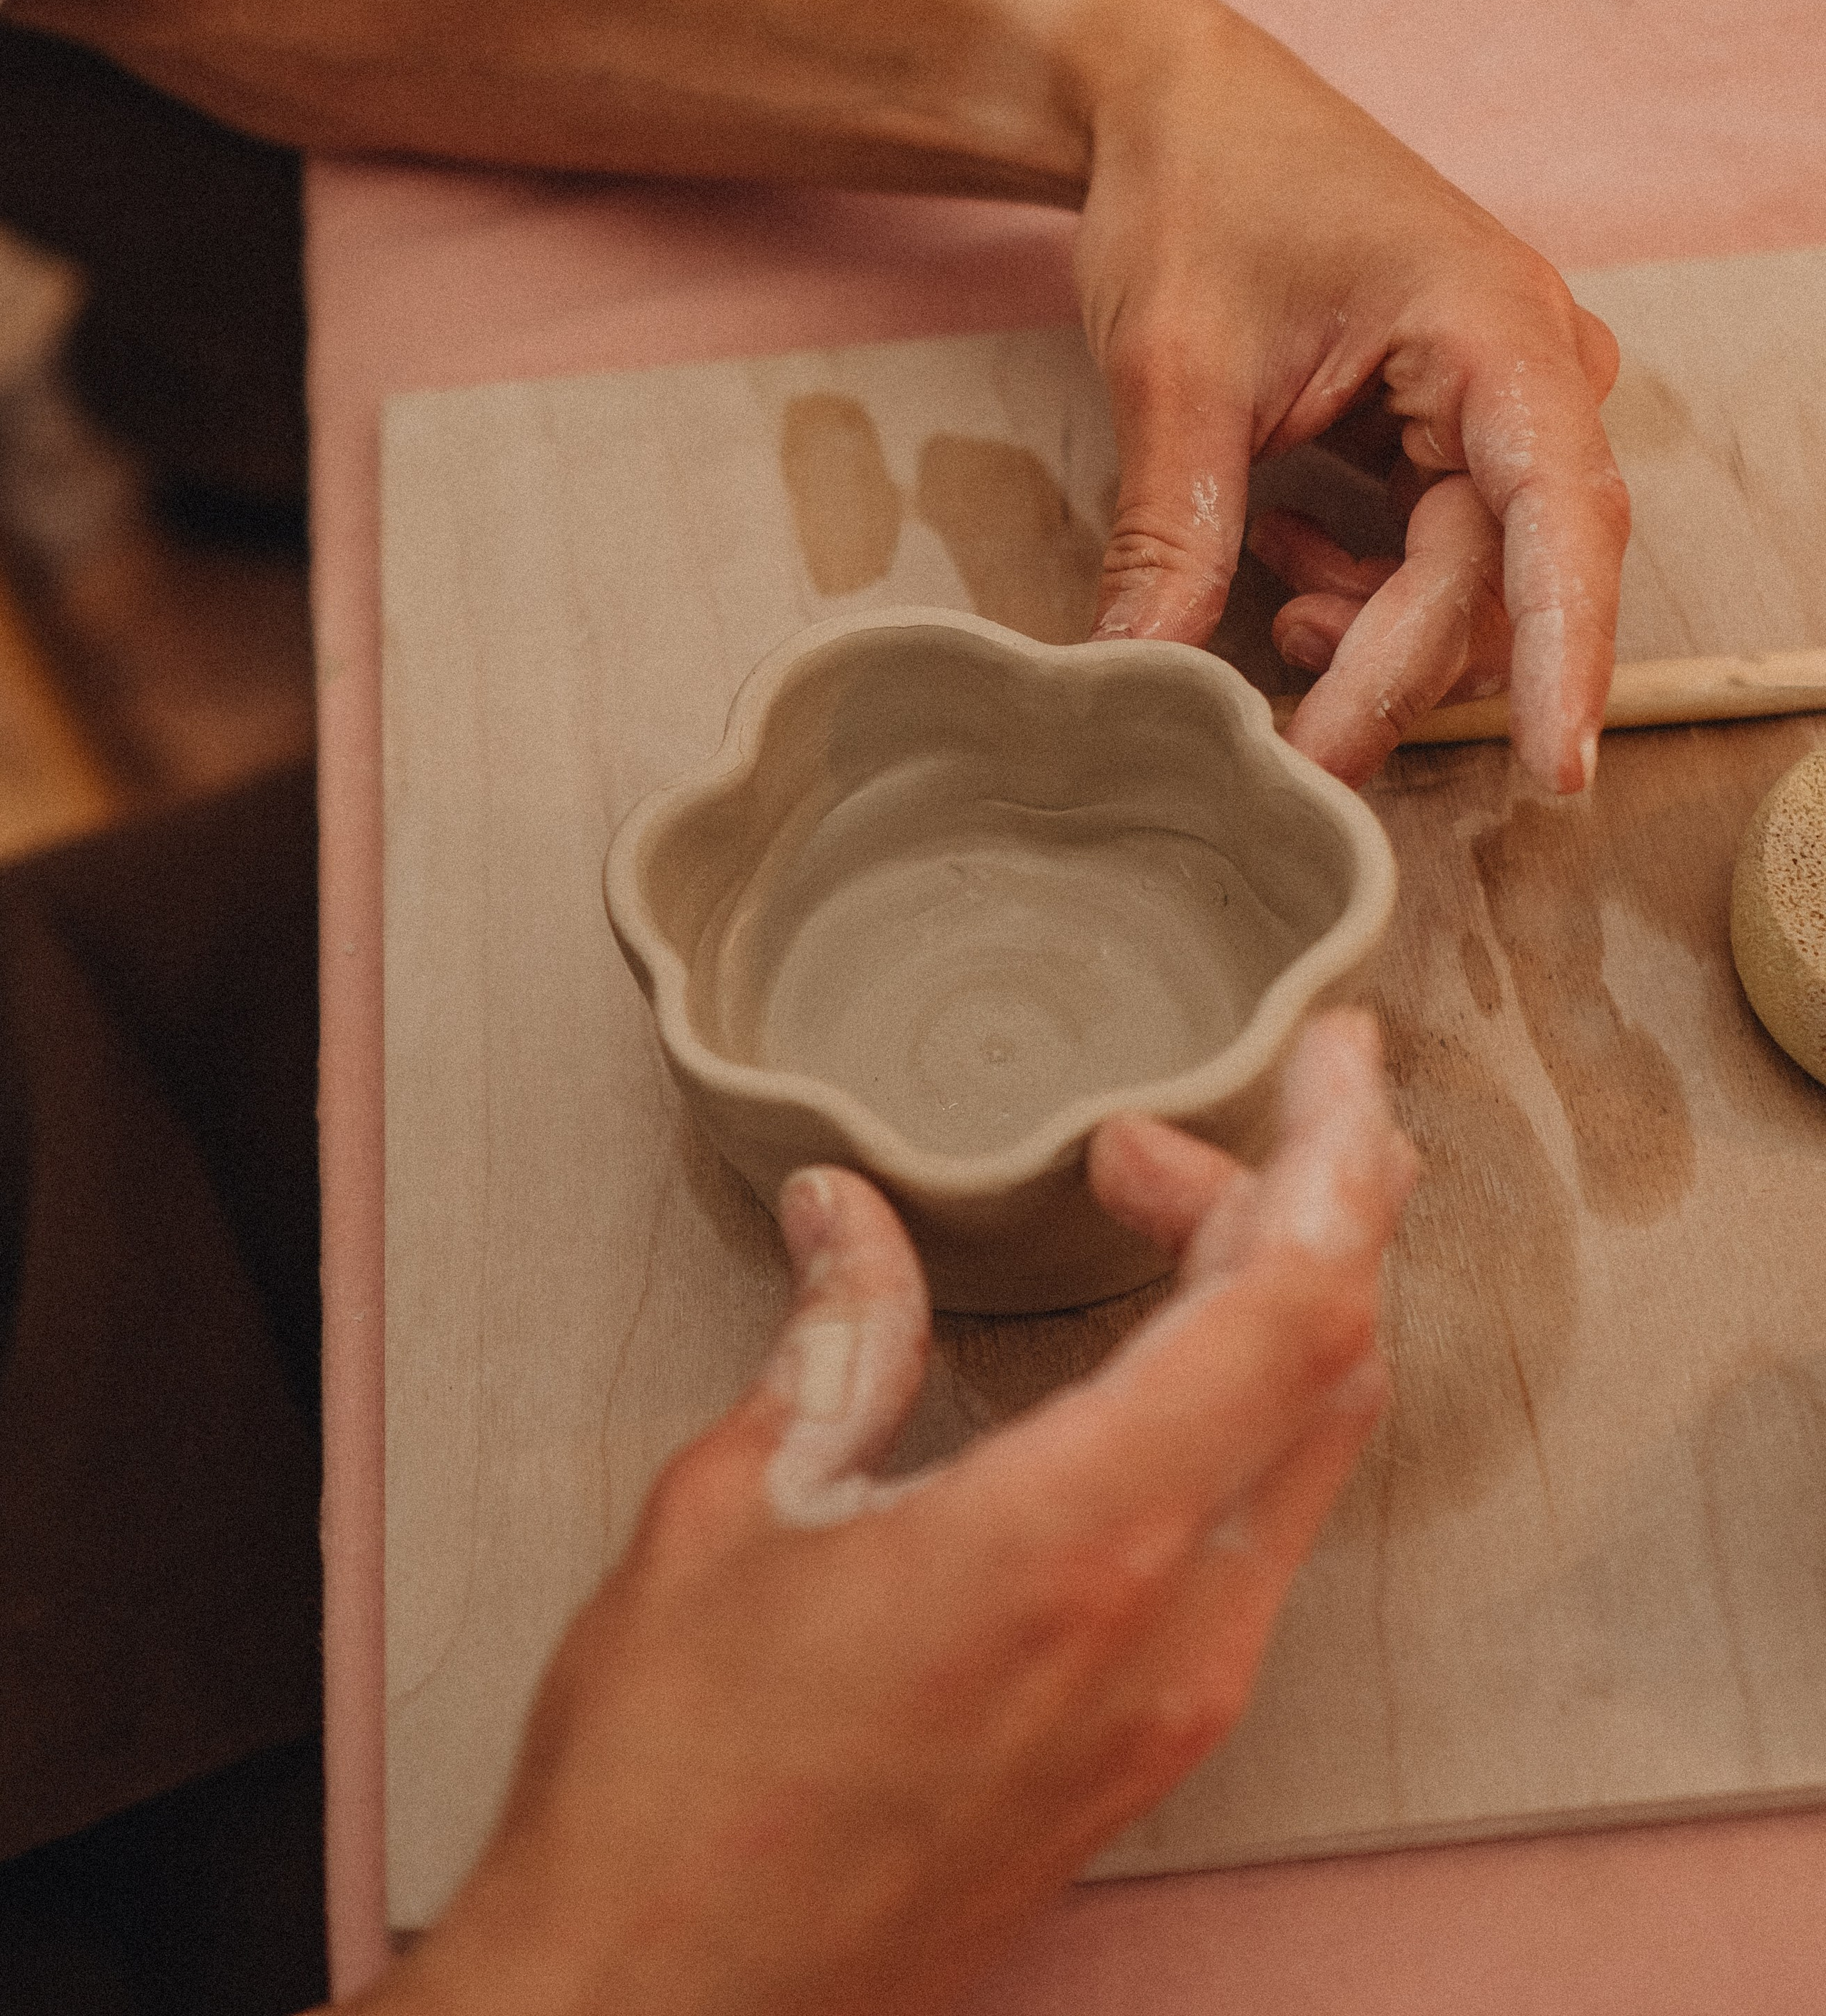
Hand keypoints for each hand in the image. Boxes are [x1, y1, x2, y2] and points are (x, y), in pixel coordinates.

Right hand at [362, 1014, 1414, 2015]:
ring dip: (1264, 1305)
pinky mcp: (1147, 1751)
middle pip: (1327, 1365)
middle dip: (1292, 1203)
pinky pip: (1254, 1537)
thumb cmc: (673, 1790)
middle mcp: (1167, 1631)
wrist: (666, 2013)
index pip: (1288, 1306)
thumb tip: (844, 1219)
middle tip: (1169, 1132)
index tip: (1334, 1055)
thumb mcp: (731, 1516)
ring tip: (1162, 1214)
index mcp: (1071, 1543)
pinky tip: (1151, 1367)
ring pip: (1305, 1451)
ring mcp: (1173, 1705)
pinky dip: (1237, 1408)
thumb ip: (828, 1345)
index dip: (1334, 1156)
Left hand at [1064, 0, 1628, 790]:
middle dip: (1398, 671)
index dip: (1563, 654)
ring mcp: (1501, 395)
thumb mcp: (1173, 370)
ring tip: (1271, 611)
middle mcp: (1530, 367)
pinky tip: (1280, 552)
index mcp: (1493, 331)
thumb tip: (1144, 680)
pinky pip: (1438, 548)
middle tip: (1297, 753)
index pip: (1561, 520)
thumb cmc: (1193, 193)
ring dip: (1374, 627)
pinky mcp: (1453, 421)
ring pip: (1471, 578)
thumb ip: (1173, 533)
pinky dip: (1362, 582)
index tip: (1553, 767)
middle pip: (1500, 575)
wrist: (1173, 103)